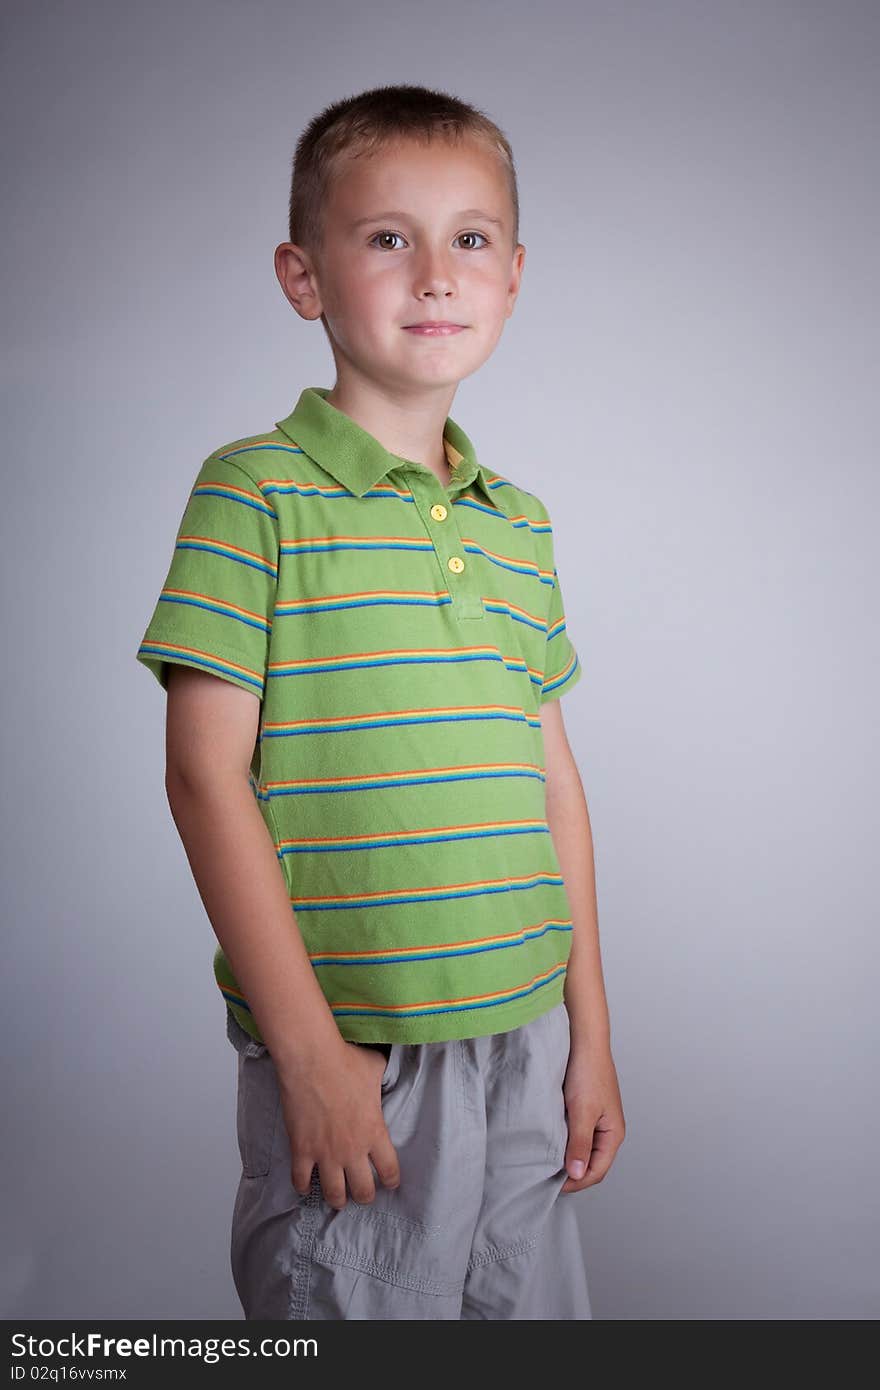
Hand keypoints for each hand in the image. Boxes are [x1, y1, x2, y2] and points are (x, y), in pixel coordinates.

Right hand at [277, 1041, 400, 1209]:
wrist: (311, 1059)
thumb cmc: (346, 1061)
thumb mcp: (376, 1067)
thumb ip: (382, 1079)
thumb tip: (385, 1071)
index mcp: (375, 1133)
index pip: (390, 1170)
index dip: (391, 1180)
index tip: (390, 1182)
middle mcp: (353, 1150)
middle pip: (363, 1191)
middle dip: (365, 1196)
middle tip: (362, 1193)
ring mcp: (325, 1153)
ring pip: (334, 1194)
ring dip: (337, 1199)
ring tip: (338, 1198)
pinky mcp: (301, 1150)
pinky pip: (301, 1181)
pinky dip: (303, 1186)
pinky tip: (306, 1185)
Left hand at [559, 1039, 625, 1193]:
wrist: (584, 1041)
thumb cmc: (587, 1073)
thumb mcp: (581, 1112)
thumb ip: (579, 1144)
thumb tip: (576, 1174)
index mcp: (613, 1134)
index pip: (597, 1171)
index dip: (576, 1182)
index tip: (553, 1186)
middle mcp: (607, 1130)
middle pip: (591, 1163)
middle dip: (572, 1173)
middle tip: (547, 1177)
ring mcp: (596, 1120)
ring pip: (582, 1149)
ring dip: (567, 1157)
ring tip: (546, 1162)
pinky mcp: (585, 1110)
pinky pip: (576, 1135)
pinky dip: (565, 1142)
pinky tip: (550, 1141)